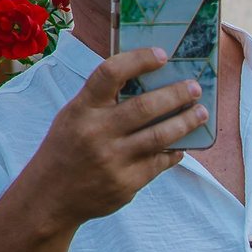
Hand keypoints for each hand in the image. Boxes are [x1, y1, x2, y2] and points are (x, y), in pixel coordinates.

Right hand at [26, 48, 206, 230]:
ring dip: (186, 122)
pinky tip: (184, 144)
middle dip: (177, 95)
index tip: (163, 55)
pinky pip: (160, 162)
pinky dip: (175, 150)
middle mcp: (96, 132)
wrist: (50, 196)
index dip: (139, 60)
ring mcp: (113, 159)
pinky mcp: (127, 182)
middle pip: (145, 107)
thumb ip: (102, 102)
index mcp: (82, 109)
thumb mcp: (74, 117)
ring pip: (161, 136)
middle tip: (196, 88)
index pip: (110, 74)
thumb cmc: (67, 148)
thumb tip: (149, 82)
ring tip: (201, 113)